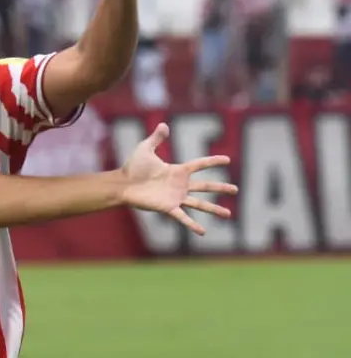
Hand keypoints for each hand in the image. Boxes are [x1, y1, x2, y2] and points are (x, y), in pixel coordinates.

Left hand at [120, 123, 237, 233]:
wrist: (122, 183)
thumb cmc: (132, 167)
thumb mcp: (145, 149)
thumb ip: (156, 138)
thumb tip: (164, 125)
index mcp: (177, 171)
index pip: (200, 165)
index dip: (212, 162)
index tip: (227, 160)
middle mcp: (179, 185)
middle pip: (205, 186)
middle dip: (220, 187)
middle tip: (236, 190)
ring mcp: (175, 197)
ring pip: (199, 204)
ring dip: (214, 209)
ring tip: (228, 214)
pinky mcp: (168, 207)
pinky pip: (183, 217)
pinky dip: (192, 225)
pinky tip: (203, 232)